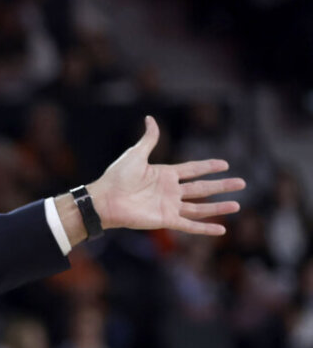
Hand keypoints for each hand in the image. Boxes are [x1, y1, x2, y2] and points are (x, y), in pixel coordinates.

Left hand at [88, 115, 244, 234]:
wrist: (104, 200)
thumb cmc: (116, 178)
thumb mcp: (135, 154)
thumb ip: (148, 139)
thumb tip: (150, 118)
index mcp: (165, 174)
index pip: (193, 169)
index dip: (208, 167)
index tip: (225, 164)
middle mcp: (170, 191)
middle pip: (202, 188)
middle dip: (221, 186)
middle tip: (242, 183)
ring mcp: (169, 206)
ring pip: (200, 207)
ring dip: (218, 207)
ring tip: (237, 204)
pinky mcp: (166, 220)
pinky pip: (190, 225)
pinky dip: (205, 228)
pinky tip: (221, 229)